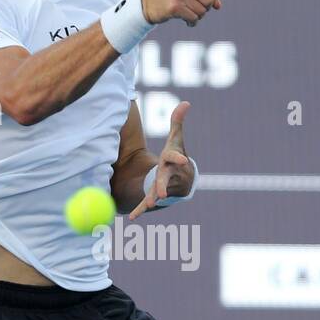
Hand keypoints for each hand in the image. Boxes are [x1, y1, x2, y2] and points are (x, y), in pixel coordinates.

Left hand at [128, 102, 194, 219]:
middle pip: (166, 179)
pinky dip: (140, 210)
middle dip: (164, 185)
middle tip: (163, 192)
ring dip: (153, 198)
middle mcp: (169, 175)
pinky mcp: (154, 195)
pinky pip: (146, 203)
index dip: (178, 158)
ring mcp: (163, 187)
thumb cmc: (176, 156)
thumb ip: (177, 122)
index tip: (182, 160)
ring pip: (157, 192)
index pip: (176, 157)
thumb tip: (186, 102)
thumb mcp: (176, 139)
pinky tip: (133, 217)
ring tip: (151, 203)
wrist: (183, 180)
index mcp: (173, 160)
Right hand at [141, 0, 222, 27]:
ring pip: (202, 11)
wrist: (147, 3)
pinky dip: (192, 22)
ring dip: (197, 16)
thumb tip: (217, 6)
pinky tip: (186, 20)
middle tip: (196, 7)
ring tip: (187, 12)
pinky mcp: (174, 7)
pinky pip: (194, 18)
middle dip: (206, 7)